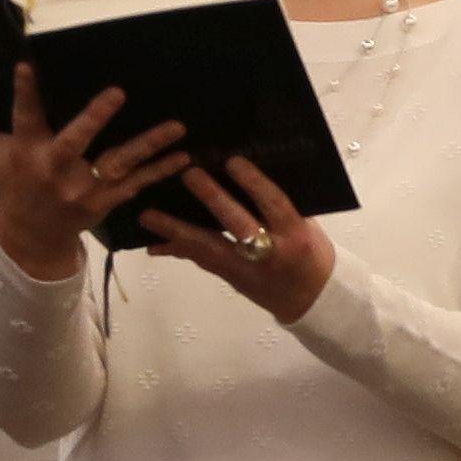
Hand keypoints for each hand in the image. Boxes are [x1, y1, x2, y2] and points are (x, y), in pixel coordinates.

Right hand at [0, 63, 194, 281]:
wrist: (31, 237)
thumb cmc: (12, 183)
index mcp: (28, 152)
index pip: (23, 116)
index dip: (24, 92)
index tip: (26, 64)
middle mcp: (56, 170)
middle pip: (76, 142)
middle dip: (95, 119)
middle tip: (117, 93)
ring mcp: (83, 189)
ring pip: (118, 164)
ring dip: (149, 147)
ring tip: (178, 128)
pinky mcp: (104, 202)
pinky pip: (136, 184)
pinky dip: (161, 171)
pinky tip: (186, 156)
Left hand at [131, 153, 336, 326]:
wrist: (311, 298)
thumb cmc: (311, 252)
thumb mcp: (306, 225)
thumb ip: (278, 206)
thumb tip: (245, 175)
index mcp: (295, 233)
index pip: (274, 204)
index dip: (254, 184)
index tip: (232, 161)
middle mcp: (270, 252)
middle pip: (238, 225)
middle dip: (213, 200)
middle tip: (189, 176)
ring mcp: (247, 269)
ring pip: (209, 249)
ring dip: (177, 231)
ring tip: (148, 217)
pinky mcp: (231, 279)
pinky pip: (203, 262)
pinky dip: (178, 250)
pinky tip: (155, 244)